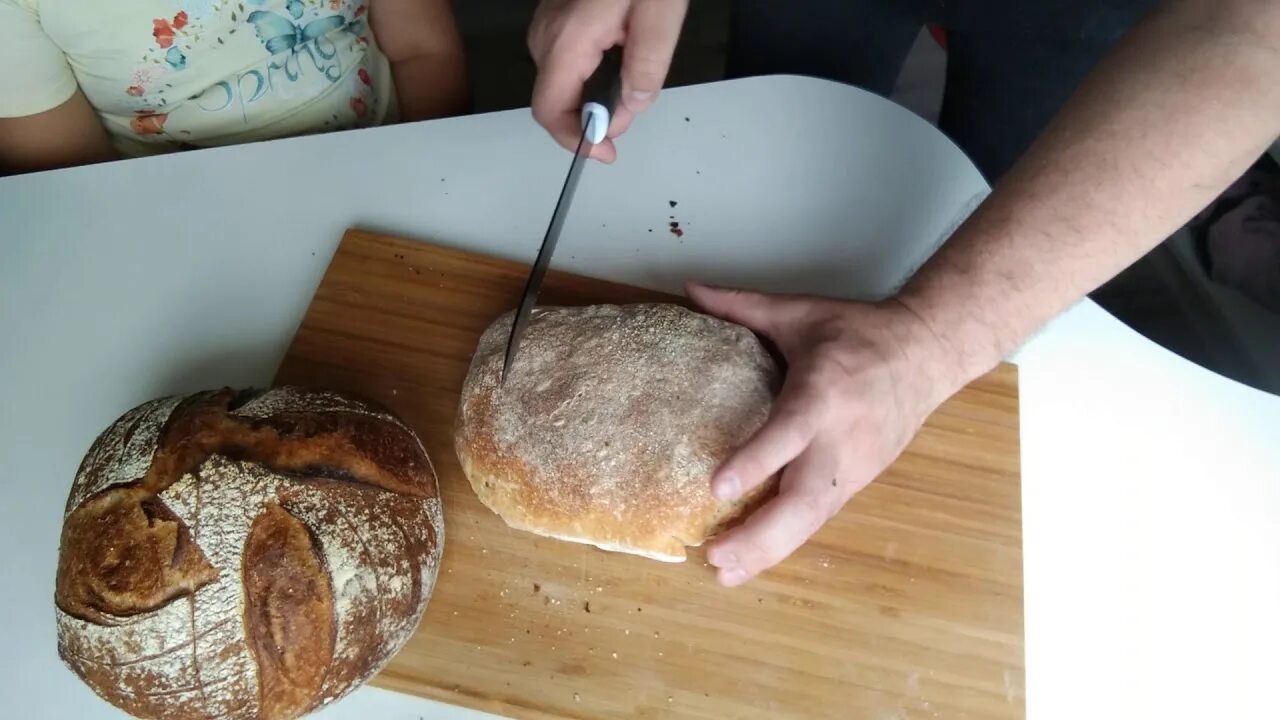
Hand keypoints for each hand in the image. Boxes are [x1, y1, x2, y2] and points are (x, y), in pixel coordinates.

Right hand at [529, 0, 687, 161]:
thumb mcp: (660, 12)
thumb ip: (648, 63)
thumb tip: (635, 105)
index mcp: (567, 38)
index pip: (551, 111)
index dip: (577, 140)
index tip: (607, 152)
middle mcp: (547, 34)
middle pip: (558, 101)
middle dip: (599, 114)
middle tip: (638, 97)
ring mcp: (547, 24)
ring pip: (563, 83)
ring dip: (598, 93)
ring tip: (634, 69)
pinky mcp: (556, 18)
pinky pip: (567, 62)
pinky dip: (593, 73)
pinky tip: (620, 54)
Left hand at [686, 282, 969, 586]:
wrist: (930, 353)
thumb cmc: (861, 333)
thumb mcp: (801, 313)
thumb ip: (742, 306)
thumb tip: (691, 289)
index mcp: (825, 393)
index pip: (789, 433)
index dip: (756, 462)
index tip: (718, 488)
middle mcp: (842, 438)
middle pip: (804, 499)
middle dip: (760, 534)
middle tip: (714, 555)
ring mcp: (855, 466)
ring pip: (813, 520)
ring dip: (770, 551)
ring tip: (726, 573)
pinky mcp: (859, 482)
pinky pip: (819, 518)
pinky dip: (787, 542)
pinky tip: (753, 561)